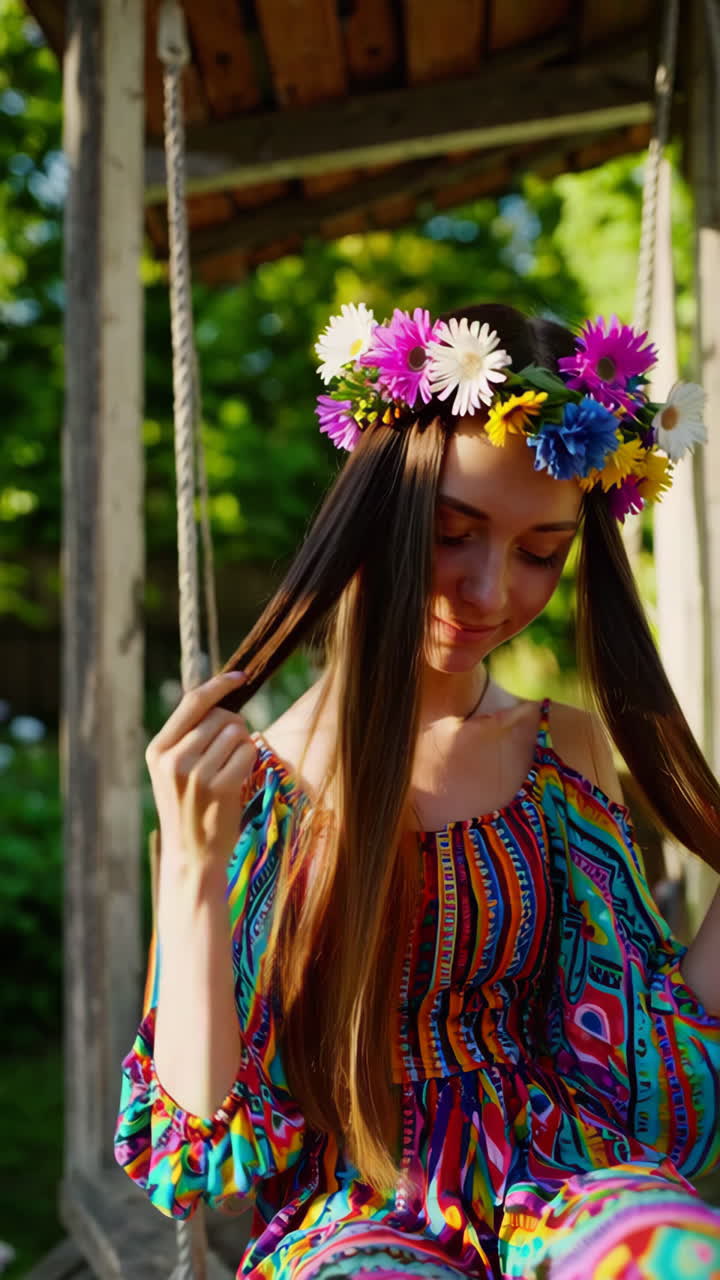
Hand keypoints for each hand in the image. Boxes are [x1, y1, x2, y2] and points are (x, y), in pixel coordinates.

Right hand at [145, 671, 255, 869]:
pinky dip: (250, 760)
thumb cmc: (189, 807)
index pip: (192, 702)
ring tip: (230, 768)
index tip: (240, 675)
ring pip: (237, 732)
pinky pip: (248, 752)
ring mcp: (195, 775)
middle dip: (235, 725)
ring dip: (243, 744)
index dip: (219, 685)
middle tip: (230, 751)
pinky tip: (238, 778)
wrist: (191, 855)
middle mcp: (173, 759)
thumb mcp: (174, 770)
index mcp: (158, 750)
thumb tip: (221, 697)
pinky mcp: (219, 788)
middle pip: (220, 716)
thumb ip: (190, 735)